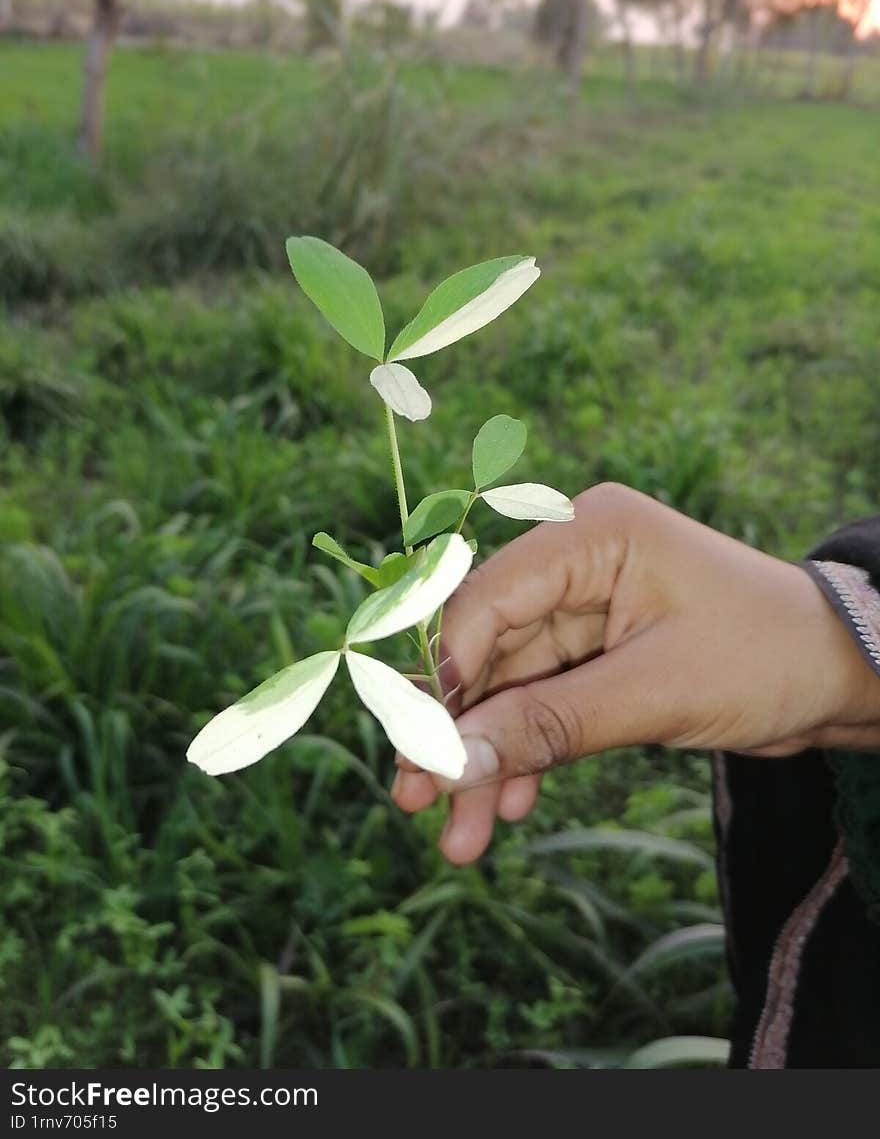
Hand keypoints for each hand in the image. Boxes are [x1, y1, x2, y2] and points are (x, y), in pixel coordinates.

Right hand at [391, 483, 879, 864]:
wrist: (843, 677)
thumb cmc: (767, 656)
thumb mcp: (655, 692)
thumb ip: (549, 723)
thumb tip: (451, 764)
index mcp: (591, 533)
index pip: (488, 598)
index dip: (446, 674)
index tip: (421, 750)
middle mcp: (576, 560)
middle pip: (487, 649)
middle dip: (458, 731)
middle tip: (417, 802)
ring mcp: (585, 607)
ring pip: (509, 686)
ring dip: (485, 757)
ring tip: (460, 837)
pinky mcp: (598, 652)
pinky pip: (542, 702)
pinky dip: (527, 752)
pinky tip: (510, 804)